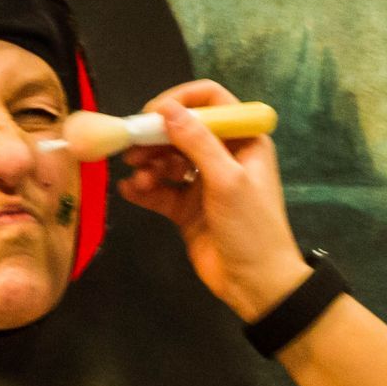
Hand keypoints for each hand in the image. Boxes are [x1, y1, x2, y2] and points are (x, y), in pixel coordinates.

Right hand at [117, 79, 312, 322]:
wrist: (257, 284)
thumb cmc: (251, 227)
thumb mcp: (227, 180)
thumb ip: (196, 142)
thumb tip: (166, 109)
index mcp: (244, 141)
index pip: (211, 101)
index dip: (181, 101)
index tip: (152, 113)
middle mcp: (223, 156)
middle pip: (182, 130)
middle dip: (156, 137)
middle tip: (132, 149)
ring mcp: (203, 183)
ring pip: (167, 160)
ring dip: (148, 165)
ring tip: (138, 178)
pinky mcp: (187, 209)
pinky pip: (160, 191)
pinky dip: (144, 189)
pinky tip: (130, 191)